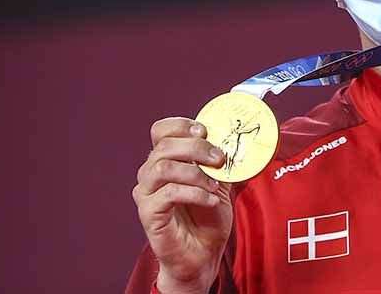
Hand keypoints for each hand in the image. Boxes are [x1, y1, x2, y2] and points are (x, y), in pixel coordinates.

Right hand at [132, 117, 232, 293]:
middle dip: (196, 148)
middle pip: (164, 145)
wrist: (203, 255)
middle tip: (219, 158)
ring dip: (194, 172)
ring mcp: (146, 193)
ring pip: (162, 167)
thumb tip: (233, 139)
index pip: (161, 130)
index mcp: (165, 160)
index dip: (181, 126)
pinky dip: (194, 193)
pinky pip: (168, 194)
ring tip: (214, 185)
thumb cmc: (207, 218)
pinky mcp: (148, 213)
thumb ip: (220, 161)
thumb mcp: (219, 182)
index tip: (205, 132)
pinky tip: (209, 200)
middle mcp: (150, 173)